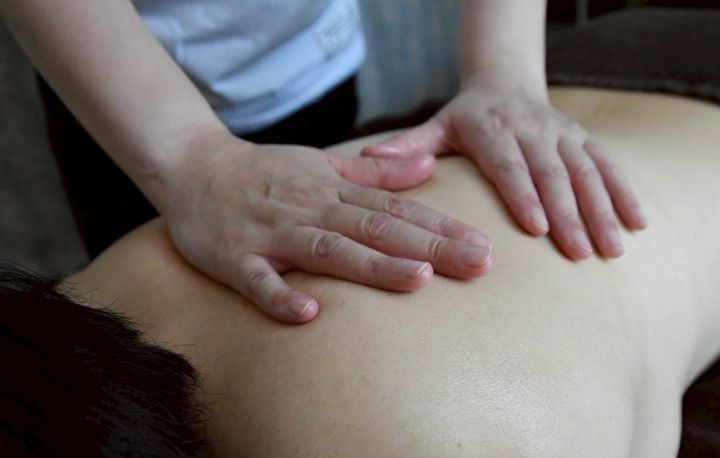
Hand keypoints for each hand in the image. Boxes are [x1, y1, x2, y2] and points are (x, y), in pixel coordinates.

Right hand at [158, 134, 492, 323]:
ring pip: (329, 250)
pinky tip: (308, 313)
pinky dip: (280, 295)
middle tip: (479, 264)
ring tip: (419, 279)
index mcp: (332, 192)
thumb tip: (428, 171)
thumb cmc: (264, 170)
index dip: (441, 229)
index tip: (484, 245)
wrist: (191, 165)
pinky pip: (258, 280)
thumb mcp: (321, 164)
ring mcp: (272, 234)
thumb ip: (374, 174)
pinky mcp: (235, 257)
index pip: (397, 211)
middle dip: (430, 248)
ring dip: (372, 265)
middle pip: (377, 230)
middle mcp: (310, 210)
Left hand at [362, 80, 646, 259]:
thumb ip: (408, 146)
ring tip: (612, 248)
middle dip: (569, 213)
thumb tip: (368, 158)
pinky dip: (624, 193)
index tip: (537, 229)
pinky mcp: (582, 139)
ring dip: (602, 210)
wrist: (505, 83)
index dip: (525, 195)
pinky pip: (608, 165)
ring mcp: (562, 134)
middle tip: (582, 253)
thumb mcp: (436, 126)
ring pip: (586, 171)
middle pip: (553, 173)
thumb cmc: (466, 118)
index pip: (510, 165)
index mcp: (492, 131)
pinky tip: (639, 224)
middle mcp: (532, 130)